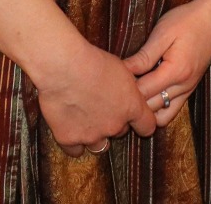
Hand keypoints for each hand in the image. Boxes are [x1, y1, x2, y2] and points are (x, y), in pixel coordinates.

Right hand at [32, 39, 157, 157]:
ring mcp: (92, 135)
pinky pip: (75, 150)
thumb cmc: (92, 60)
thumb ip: (127, 86)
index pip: (147, 125)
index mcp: (131, 107)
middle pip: (119, 132)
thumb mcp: (121, 67)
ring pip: (99, 146)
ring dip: (95, 136)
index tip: (137, 120)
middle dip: (113, 123)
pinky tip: (70, 130)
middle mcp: (115, 125)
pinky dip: (74, 142)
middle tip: (101, 108)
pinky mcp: (69, 139)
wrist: (63, 67)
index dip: (143, 123)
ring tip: (85, 121)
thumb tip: (128, 90)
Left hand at [124, 0, 210, 126]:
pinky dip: (157, 107)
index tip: (111, 82)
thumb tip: (124, 72)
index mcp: (175, 72)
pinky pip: (172, 109)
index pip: (143, 93)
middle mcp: (184, 86)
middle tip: (116, 91)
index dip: (124, 90)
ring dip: (146, 109)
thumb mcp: (163, 33)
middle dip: (132, 103)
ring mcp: (188, 89)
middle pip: (151, 109)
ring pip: (162, 116)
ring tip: (131, 94)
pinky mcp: (190, 88)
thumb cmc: (187, 20)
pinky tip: (146, 94)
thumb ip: (144, 56)